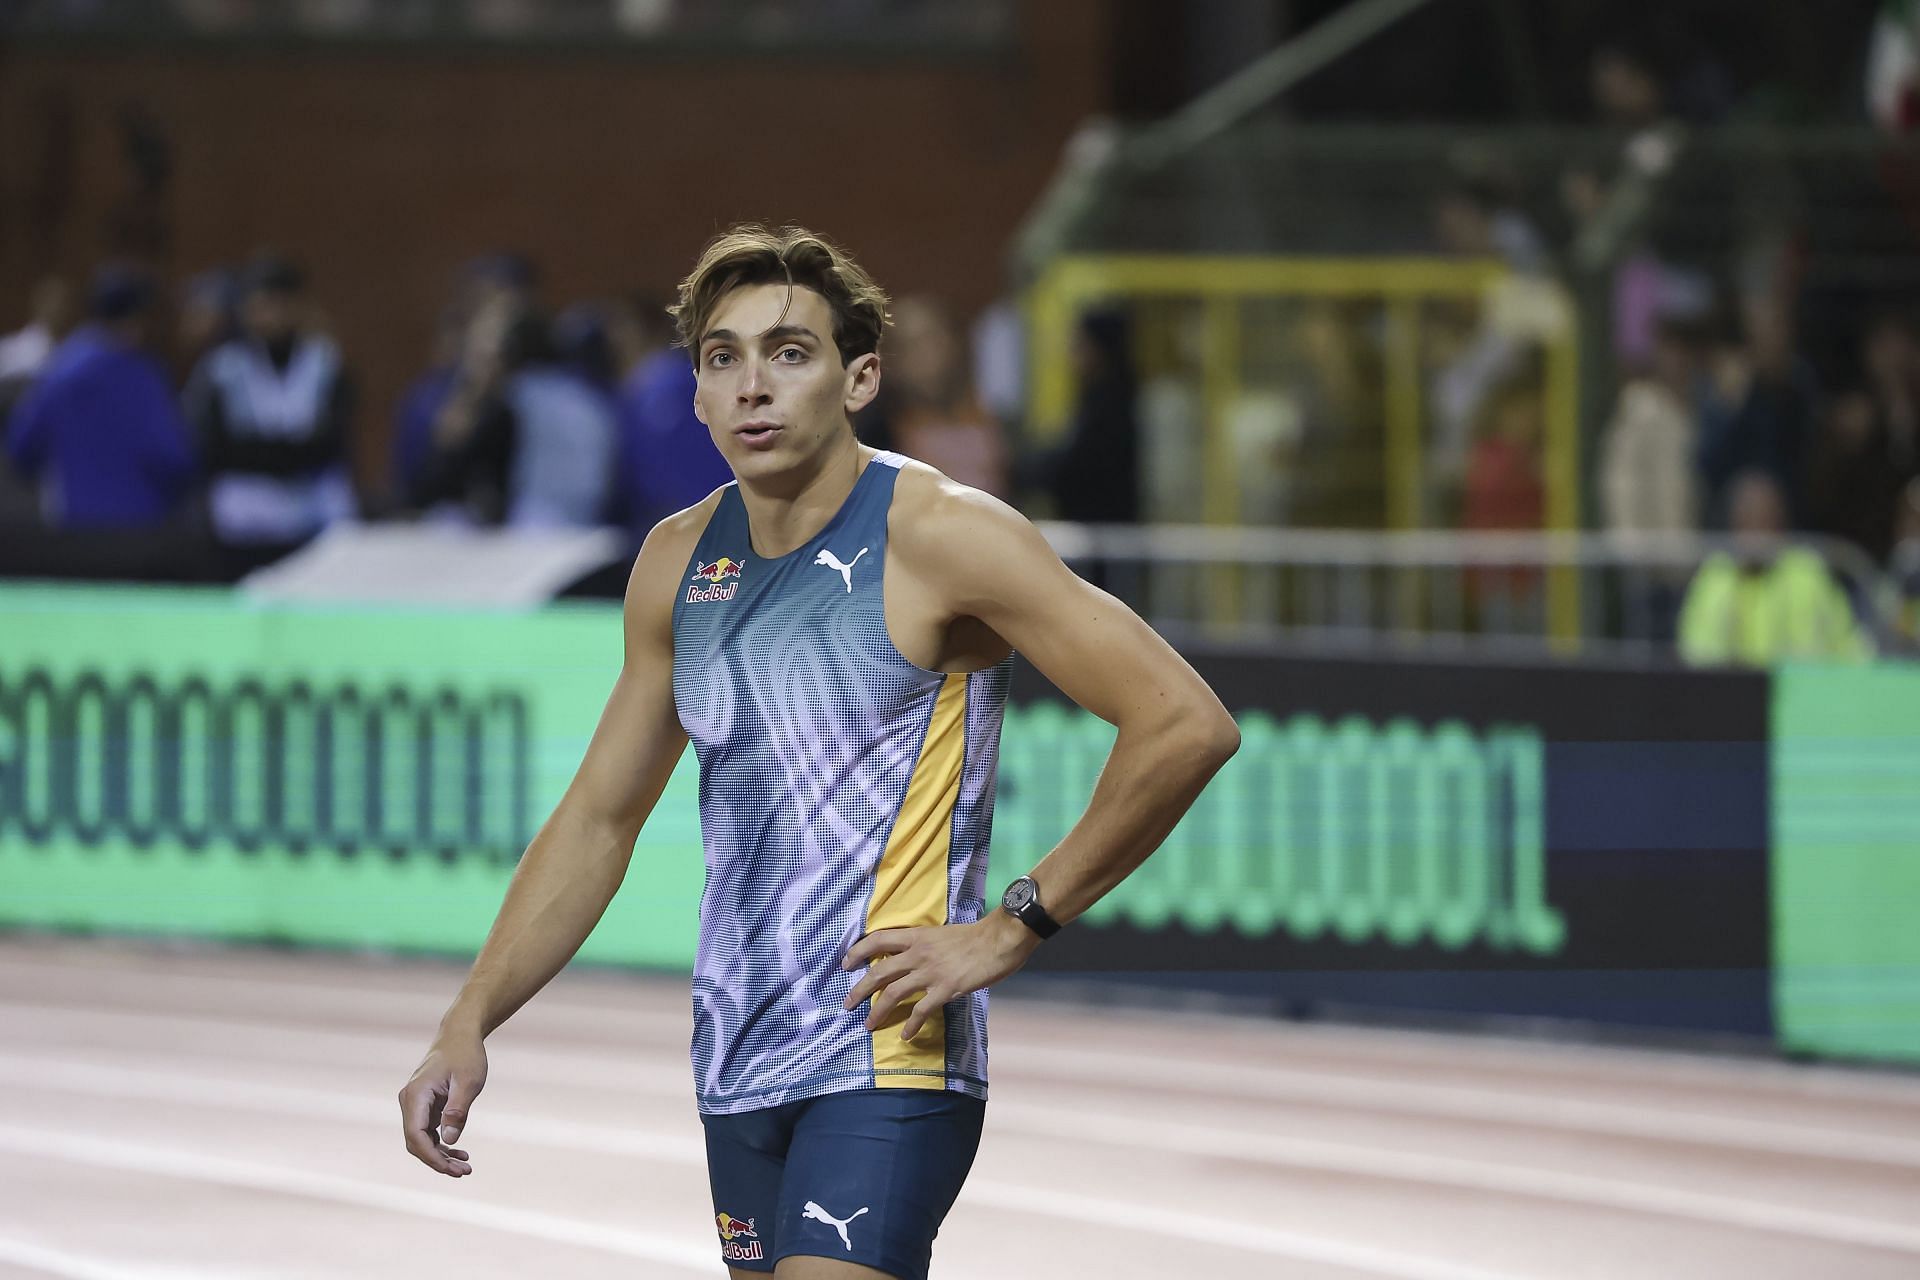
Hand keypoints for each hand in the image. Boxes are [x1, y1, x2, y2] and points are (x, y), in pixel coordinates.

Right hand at [398, 1030, 487, 1177]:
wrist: (460, 1035)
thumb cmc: (465, 1055)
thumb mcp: (469, 1081)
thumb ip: (458, 1110)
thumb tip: (448, 1141)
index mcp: (416, 1095)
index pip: (415, 1136)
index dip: (432, 1157)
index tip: (452, 1169)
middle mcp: (409, 1101)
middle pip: (416, 1142)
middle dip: (437, 1161)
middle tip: (464, 1172)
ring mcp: (415, 1105)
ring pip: (421, 1140)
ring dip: (440, 1155)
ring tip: (464, 1167)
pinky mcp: (424, 1106)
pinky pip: (427, 1132)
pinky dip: (441, 1144)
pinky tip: (458, 1152)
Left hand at [840, 913, 1040, 1042]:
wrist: (1000, 939)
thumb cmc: (977, 935)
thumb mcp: (942, 934)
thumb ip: (926, 946)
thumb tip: (914, 959)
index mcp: (917, 936)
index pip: (878, 940)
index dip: (858, 951)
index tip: (845, 963)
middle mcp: (917, 954)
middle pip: (878, 972)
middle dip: (859, 990)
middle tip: (847, 1004)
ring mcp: (930, 972)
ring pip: (893, 993)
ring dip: (877, 1011)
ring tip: (869, 1025)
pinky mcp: (945, 989)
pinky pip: (921, 1010)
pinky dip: (911, 1025)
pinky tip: (906, 1035)